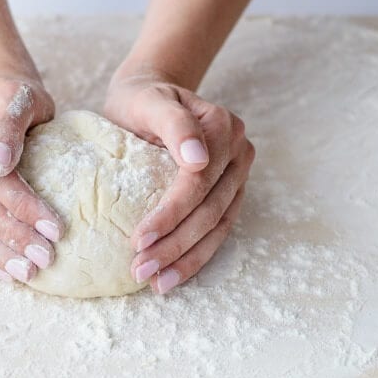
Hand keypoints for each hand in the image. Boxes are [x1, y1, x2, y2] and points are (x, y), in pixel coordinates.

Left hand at [104, 66, 253, 294]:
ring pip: (218, 227)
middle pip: (209, 209)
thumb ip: (173, 124)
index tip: (138, 240)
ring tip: (157, 284)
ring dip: (187, 260)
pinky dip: (196, 256)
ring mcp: (237, 175)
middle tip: (140, 270)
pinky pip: (217, 230)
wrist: (149, 94)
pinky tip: (172, 276)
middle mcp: (238, 151)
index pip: (197, 182)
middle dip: (175, 245)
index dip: (171, 214)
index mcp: (222, 127)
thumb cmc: (141, 99)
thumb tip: (197, 159)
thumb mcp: (148, 101)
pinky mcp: (230, 193)